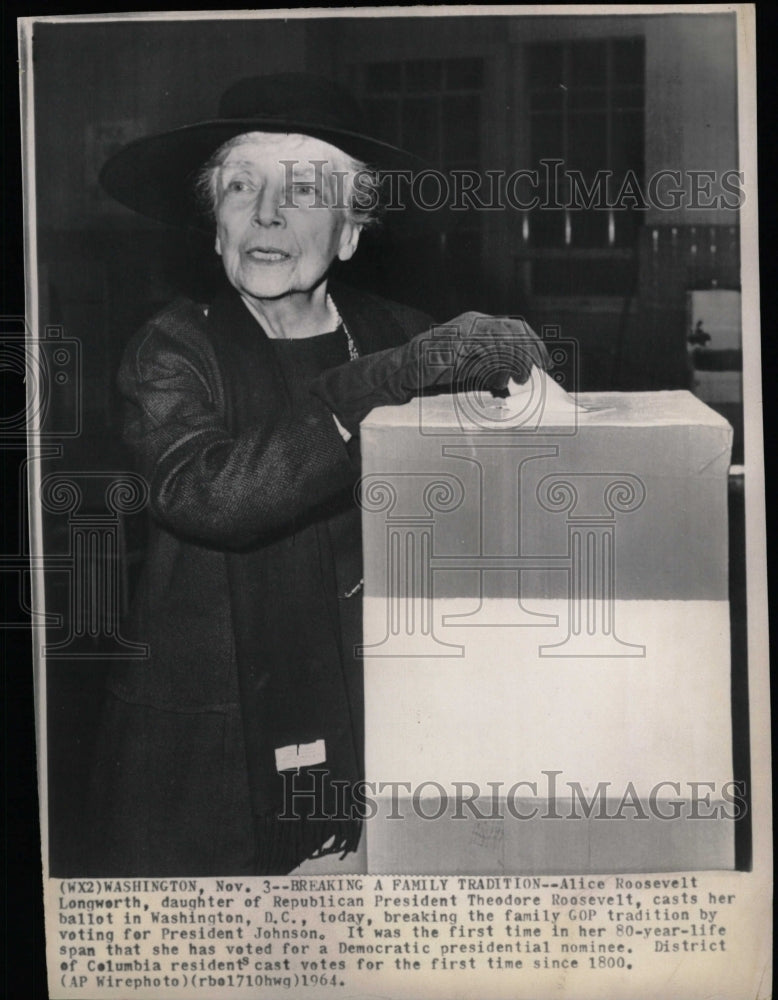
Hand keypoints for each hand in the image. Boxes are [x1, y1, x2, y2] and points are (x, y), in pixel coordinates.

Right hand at [310, 312, 549, 434]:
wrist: (396, 375)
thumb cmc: (432, 375)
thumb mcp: (469, 370)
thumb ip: (491, 369)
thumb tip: (516, 379)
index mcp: (477, 324)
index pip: (515, 327)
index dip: (533, 344)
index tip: (545, 363)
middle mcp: (471, 323)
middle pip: (512, 330)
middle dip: (529, 351)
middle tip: (538, 372)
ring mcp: (459, 333)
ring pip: (500, 339)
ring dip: (515, 359)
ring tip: (520, 378)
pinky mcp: (450, 346)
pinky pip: (481, 352)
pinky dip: (496, 365)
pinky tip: (503, 379)